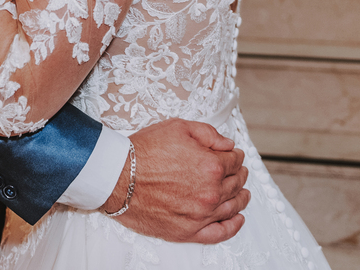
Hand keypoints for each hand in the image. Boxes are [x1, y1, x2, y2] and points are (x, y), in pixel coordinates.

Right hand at [105, 118, 249, 242]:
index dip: (235, 155)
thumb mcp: (177, 128)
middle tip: (239, 171)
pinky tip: (237, 219)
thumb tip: (228, 144)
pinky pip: (219, 233)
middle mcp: (210, 192)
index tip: (234, 154)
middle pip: (235, 183)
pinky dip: (232, 227)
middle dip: (239, 174)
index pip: (234, 160)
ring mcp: (200, 214)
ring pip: (232, 207)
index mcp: (210, 166)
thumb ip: (208, 134)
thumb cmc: (142, 152)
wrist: (116, 177)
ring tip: (243, 193)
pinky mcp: (188, 231)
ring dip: (241, 198)